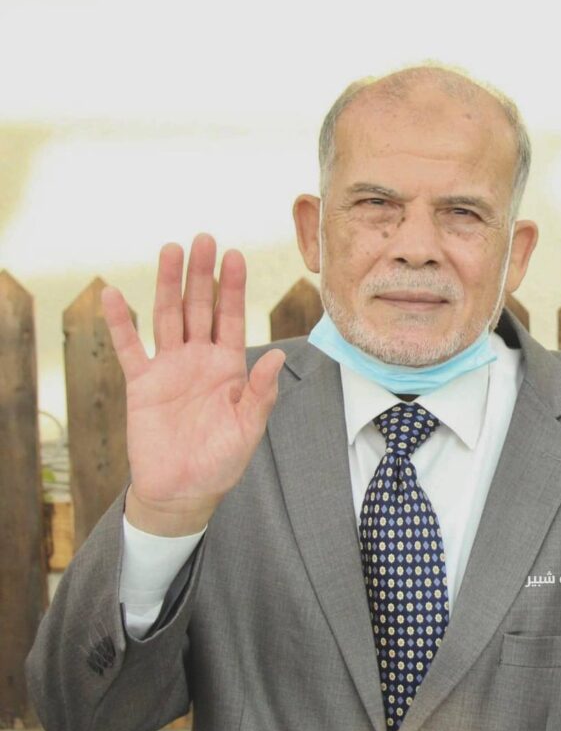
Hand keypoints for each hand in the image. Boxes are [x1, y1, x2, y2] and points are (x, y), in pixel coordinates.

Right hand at [101, 233, 284, 534]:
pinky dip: (120, 322)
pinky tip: (113, 294)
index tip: (235, 256)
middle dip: (201, 275)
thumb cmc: (221, 462)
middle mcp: (199, 360)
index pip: (231, 318)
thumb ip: (260, 392)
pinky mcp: (142, 384)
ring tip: (170, 250)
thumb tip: (278, 354)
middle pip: (199, 308)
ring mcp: (169, 368)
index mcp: (228, 367)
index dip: (233, 288)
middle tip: (203, 239)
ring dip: (167, 285)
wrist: (183, 491)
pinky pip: (129, 348)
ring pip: (167, 317)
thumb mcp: (248, 429)